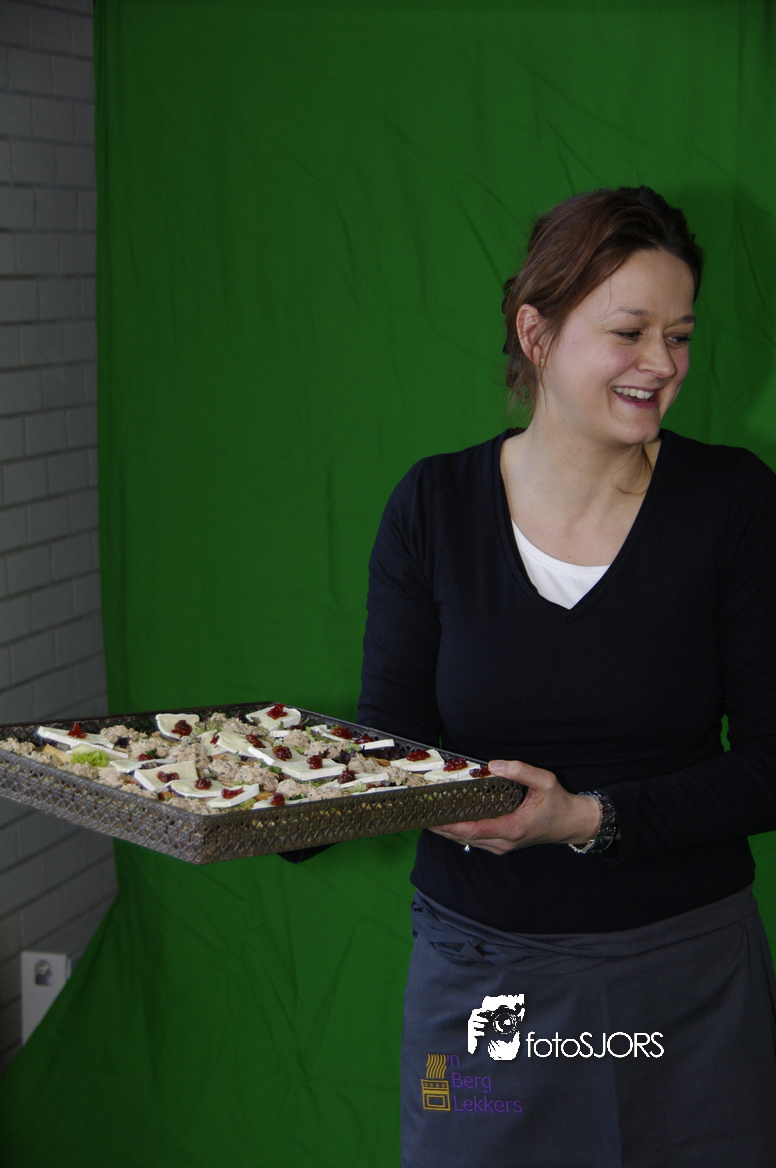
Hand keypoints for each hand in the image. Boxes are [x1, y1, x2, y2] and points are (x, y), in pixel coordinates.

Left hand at [430, 759, 600, 854]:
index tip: (431, 816)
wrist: (570, 824)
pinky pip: (474, 840)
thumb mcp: (546, 781)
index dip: (450, 824)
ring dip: (447, 830)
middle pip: (464, 837)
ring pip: (467, 841)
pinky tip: (446, 819)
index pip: (474, 829)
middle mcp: (504, 841)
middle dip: (441, 826)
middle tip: (420, 812)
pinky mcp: (501, 845)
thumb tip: (495, 764)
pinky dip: (458, 831)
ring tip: (426, 814)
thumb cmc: (558, 803)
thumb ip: (521, 771)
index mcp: (513, 827)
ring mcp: (502, 846)